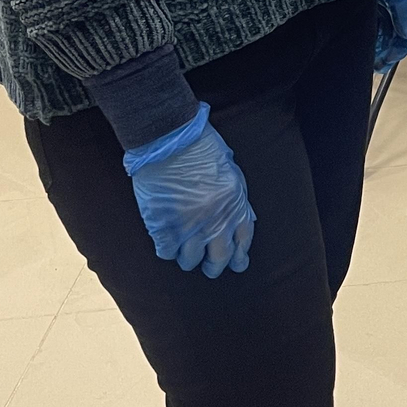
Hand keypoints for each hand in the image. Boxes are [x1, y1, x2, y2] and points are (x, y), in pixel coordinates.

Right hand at [123, 104, 256, 277]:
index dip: (240, 256)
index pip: (243, 240)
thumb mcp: (232, 173)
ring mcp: (187, 224)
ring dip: (189, 259)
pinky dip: (167, 250)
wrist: (171, 138)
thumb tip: (244, 222)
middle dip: (215, 267)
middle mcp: (214, 219)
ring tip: (185, 253)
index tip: (237, 264)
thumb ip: (237, 200)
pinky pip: (166, 251)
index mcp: (235, 204)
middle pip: (219, 258)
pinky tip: (167, 243)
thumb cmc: (202, 149)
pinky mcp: (162, 224)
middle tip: (209, 268)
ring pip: (191, 259)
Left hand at [375, 0, 406, 70]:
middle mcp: (397, 11)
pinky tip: (362, 46)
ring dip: (381, 49)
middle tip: (377, 66)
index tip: (388, 61)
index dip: (400, 50)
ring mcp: (384, 10)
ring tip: (370, 61)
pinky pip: (375, 29)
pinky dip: (372, 40)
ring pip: (386, 36)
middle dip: (389, 54)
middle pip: (398, 39)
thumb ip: (402, 9)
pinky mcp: (371, 8)